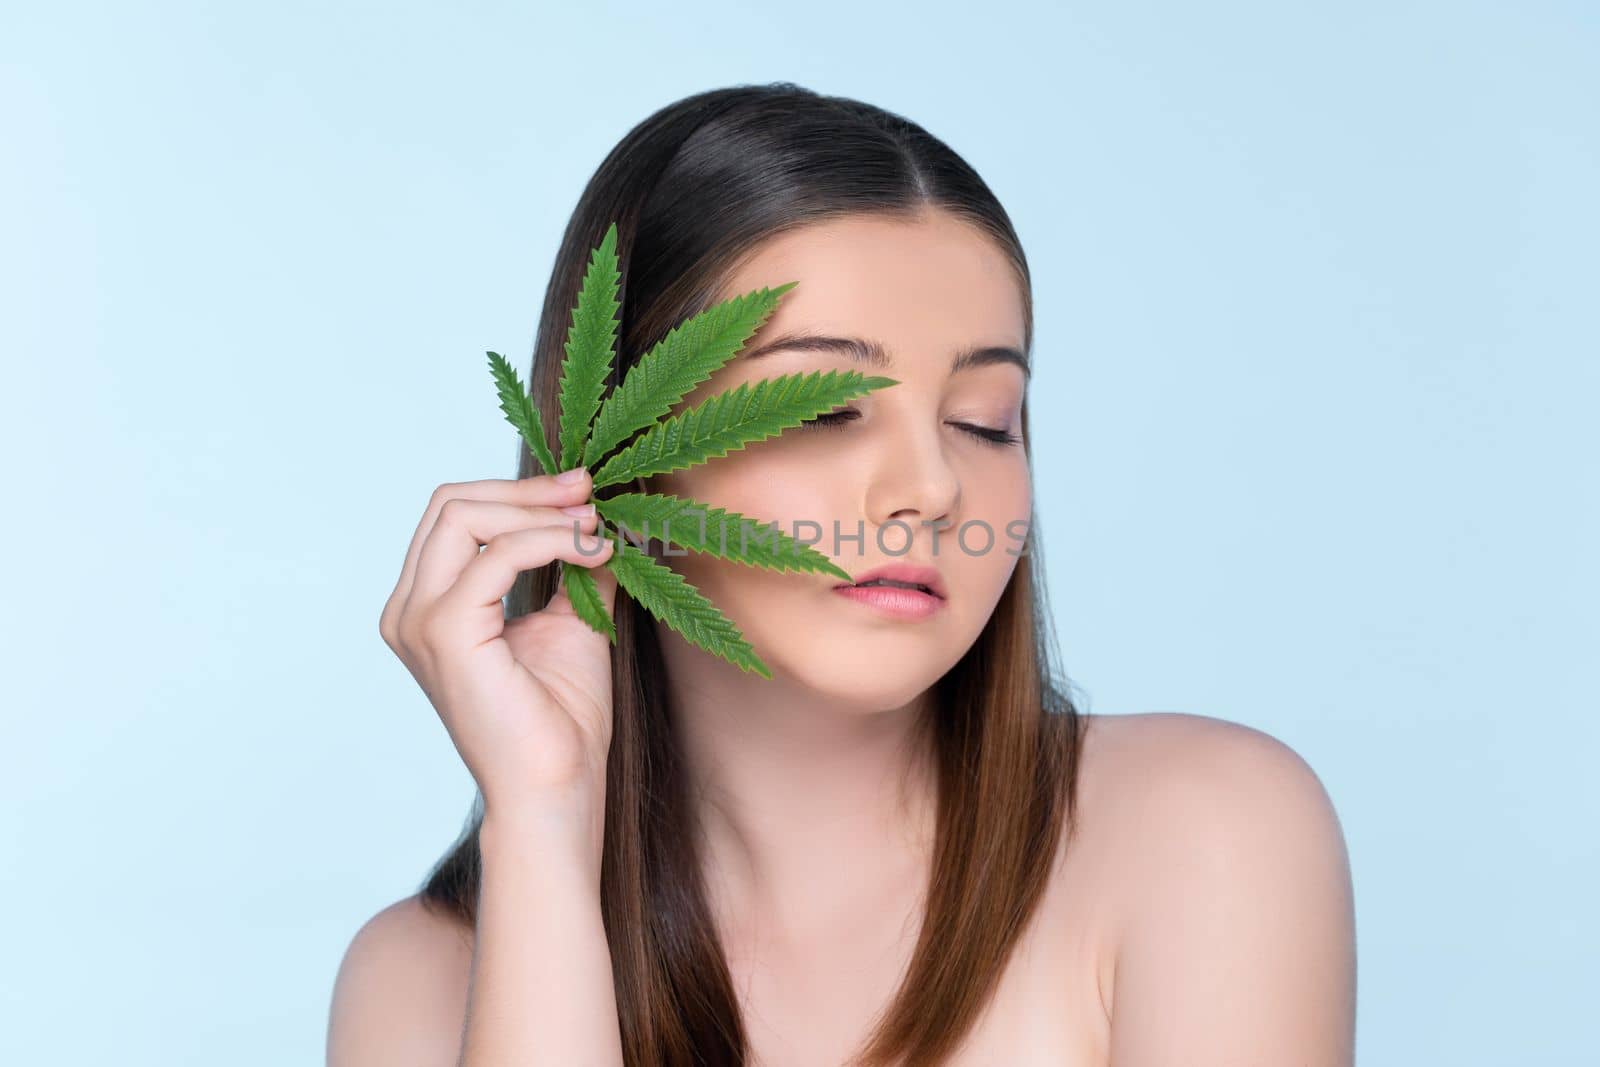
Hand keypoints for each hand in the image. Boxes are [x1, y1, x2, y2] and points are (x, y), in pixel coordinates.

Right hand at [379, 468, 617, 831]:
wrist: (556, 788)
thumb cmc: (560, 722)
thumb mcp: (571, 623)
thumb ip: (573, 568)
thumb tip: (600, 517)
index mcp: (428, 607)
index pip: (456, 516)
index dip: (519, 492)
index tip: (582, 491)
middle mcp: (408, 610)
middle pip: (451, 503)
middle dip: (527, 489)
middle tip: (589, 492)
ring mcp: (418, 620)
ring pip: (465, 515)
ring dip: (539, 509)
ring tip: (594, 524)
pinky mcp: (444, 632)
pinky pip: (498, 553)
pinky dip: (551, 541)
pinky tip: (592, 552)